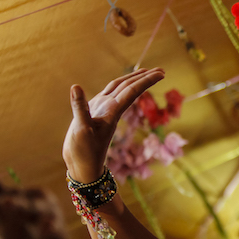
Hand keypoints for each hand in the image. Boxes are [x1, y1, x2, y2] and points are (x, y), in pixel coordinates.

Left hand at [0, 174, 89, 238]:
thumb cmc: (21, 226)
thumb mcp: (6, 213)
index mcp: (35, 198)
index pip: (11, 198)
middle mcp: (48, 211)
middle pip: (32, 209)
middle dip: (20, 208)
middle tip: (5, 204)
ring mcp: (56, 231)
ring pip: (52, 230)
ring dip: (49, 229)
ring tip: (45, 229)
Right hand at [62, 68, 164, 182]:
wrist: (83, 168)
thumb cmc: (84, 152)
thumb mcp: (81, 130)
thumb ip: (80, 108)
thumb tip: (76, 86)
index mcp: (112, 111)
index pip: (132, 91)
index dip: (146, 81)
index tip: (162, 74)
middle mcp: (109, 109)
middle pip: (129, 88)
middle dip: (144, 78)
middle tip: (161, 70)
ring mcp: (102, 111)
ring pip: (119, 90)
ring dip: (132, 80)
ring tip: (144, 72)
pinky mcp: (93, 114)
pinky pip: (106, 96)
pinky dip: (113, 87)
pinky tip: (117, 84)